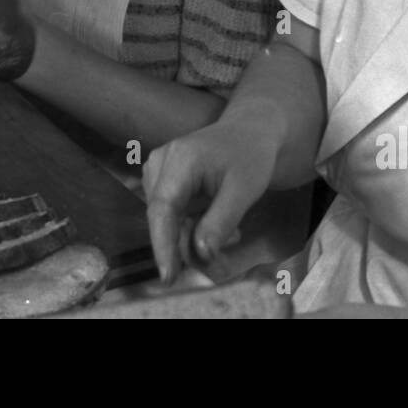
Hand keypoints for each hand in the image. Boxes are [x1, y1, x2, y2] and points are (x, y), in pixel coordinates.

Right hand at [143, 119, 279, 283]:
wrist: (250, 131)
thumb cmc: (250, 156)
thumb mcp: (244, 190)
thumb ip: (220, 223)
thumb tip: (199, 255)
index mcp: (181, 159)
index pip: (163, 209)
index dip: (163, 245)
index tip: (168, 277)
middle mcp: (161, 162)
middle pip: (163, 218)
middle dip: (187, 246)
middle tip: (223, 261)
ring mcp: (157, 169)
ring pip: (166, 220)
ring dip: (192, 236)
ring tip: (231, 233)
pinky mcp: (161, 178)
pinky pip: (170, 214)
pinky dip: (190, 226)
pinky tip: (216, 223)